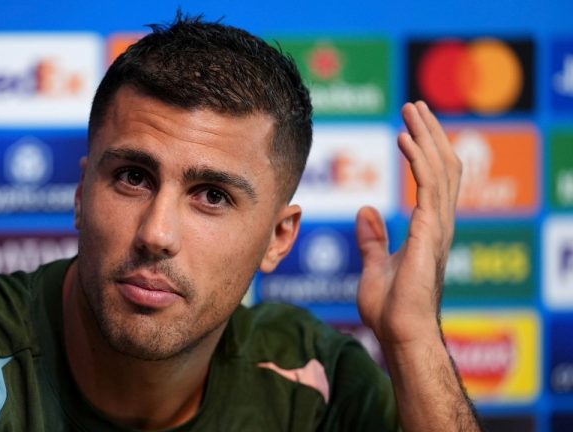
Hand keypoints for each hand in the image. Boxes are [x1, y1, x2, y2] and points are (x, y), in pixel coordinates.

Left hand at [355, 101, 461, 347]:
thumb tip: (365, 211)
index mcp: (429, 229)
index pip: (434, 179)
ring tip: (411, 110)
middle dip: (430, 133)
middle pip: (443, 166)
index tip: (412, 126)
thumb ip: (374, 238)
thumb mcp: (376, 265)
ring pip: (440, 169)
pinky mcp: (429, 233)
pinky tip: (405, 139)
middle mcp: (439, 224)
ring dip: (426, 136)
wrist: (399, 333)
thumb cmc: (390, 308)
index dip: (426, 149)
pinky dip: (418, 159)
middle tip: (415, 106)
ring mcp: (438, 228)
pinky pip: (427, 186)